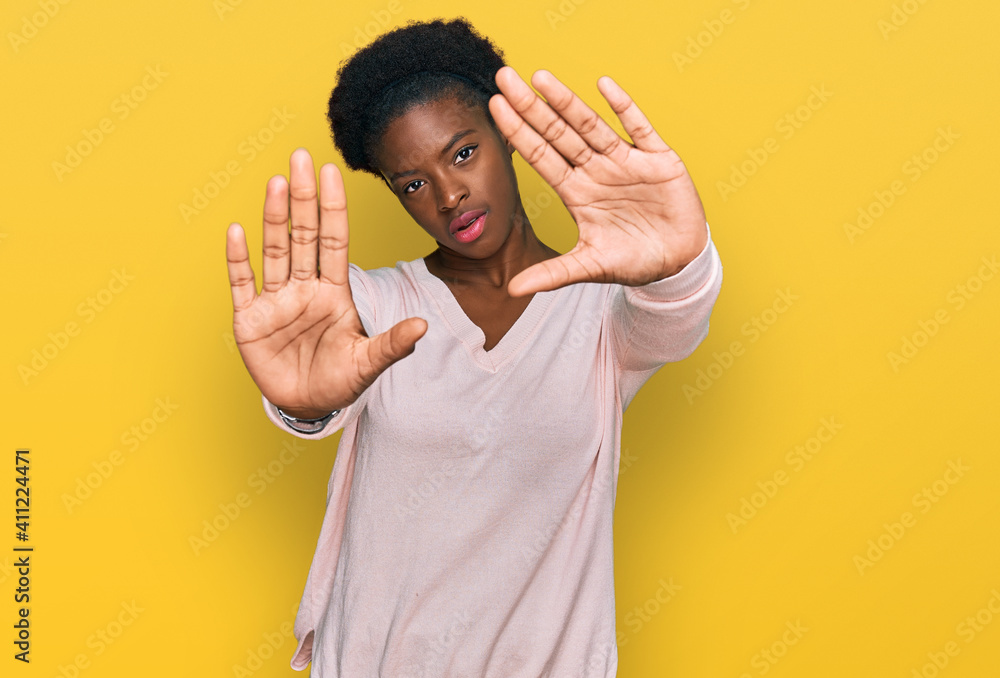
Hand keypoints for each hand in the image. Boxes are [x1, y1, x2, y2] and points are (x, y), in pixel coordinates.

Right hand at [225, 148, 427, 417]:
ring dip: (274, 218)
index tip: (331, 173)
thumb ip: (393, 344)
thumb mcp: (369, 363)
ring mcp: (275, 300)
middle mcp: (304, 287)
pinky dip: (239, 260)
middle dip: (302, 198)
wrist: (307, 405)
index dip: (332, 208)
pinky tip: (237, 231)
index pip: (334, 241)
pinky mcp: (250, 319)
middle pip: (303, 235)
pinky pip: (242, 283)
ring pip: (275, 250)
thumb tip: (423, 327)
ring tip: (276, 182)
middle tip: (301, 158)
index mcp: (334, 291)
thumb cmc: (339, 380)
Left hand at [489, 67, 708, 296]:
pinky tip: (604, 86)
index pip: (541, 156)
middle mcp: (596, 171)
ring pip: (591, 125)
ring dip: (567, 102)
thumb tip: (513, 290)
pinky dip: (624, 108)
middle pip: (558, 133)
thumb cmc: (632, 260)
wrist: (678, 263)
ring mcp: (625, 162)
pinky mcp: (657, 159)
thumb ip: (553, 274)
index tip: (495, 107)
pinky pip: (639, 128)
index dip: (519, 133)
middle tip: (505, 77)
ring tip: (541, 78)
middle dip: (532, 107)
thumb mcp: (589, 267)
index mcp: (577, 192)